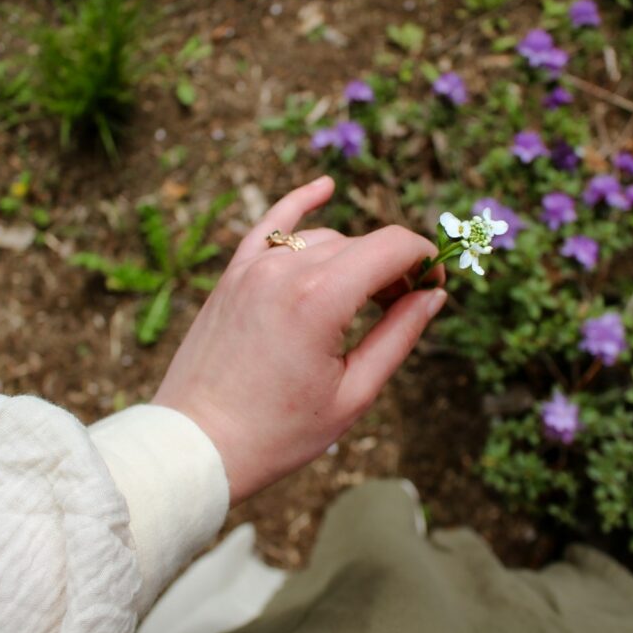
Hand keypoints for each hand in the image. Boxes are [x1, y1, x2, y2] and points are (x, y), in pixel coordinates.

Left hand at [152, 176, 446, 503]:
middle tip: (404, 306)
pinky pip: (271, 224)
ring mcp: (253, 267)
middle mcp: (286, 269)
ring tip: (366, 299)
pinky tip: (325, 187)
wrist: (197, 445)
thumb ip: (399, 335)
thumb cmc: (278, 432)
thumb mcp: (354, 393)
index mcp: (321, 298)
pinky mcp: (232, 275)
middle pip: (362, 243)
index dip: (425, 261)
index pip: (393, 246)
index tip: (435, 288)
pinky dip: (300, 203)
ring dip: (355, 258)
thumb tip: (434, 296)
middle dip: (394, 266)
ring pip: (325, 239)